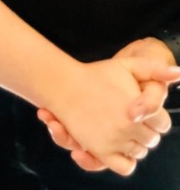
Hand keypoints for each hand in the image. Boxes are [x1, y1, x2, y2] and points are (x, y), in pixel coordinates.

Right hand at [41, 55, 179, 175]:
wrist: (64, 85)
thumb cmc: (95, 74)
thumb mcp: (126, 65)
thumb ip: (154, 69)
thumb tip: (177, 72)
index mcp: (138, 107)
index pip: (162, 124)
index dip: (154, 118)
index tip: (143, 112)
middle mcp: (129, 127)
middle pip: (151, 140)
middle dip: (145, 131)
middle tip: (132, 119)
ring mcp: (115, 140)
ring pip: (139, 152)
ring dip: (134, 144)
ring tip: (123, 129)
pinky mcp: (102, 151)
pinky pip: (125, 166)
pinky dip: (126, 160)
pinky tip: (118, 145)